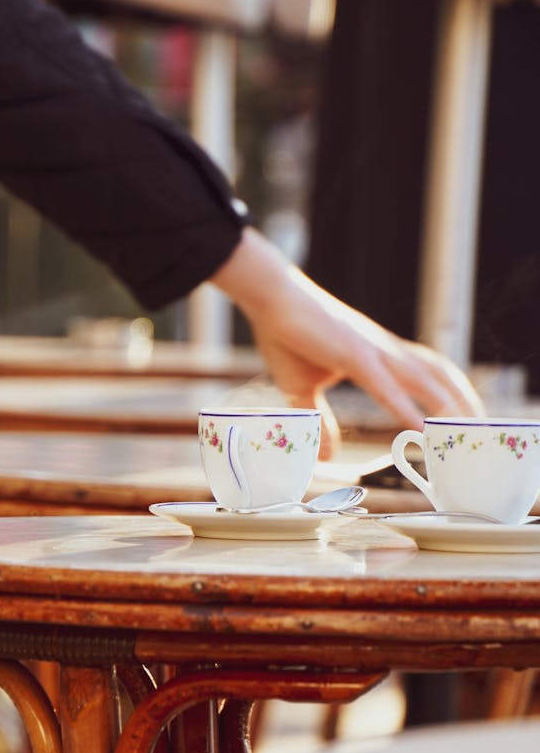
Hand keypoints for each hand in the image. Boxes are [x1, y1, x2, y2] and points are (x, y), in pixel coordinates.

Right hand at [212, 228, 483, 457]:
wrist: (270, 298)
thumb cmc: (288, 335)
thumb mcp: (302, 391)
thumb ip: (320, 421)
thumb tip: (327, 454)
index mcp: (379, 354)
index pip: (428, 373)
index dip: (452, 394)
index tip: (466, 419)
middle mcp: (385, 350)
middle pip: (440, 375)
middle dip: (465, 403)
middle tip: (481, 433)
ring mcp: (372, 350)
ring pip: (425, 379)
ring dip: (449, 407)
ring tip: (465, 433)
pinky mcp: (353, 354)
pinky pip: (386, 386)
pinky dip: (406, 407)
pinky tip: (420, 426)